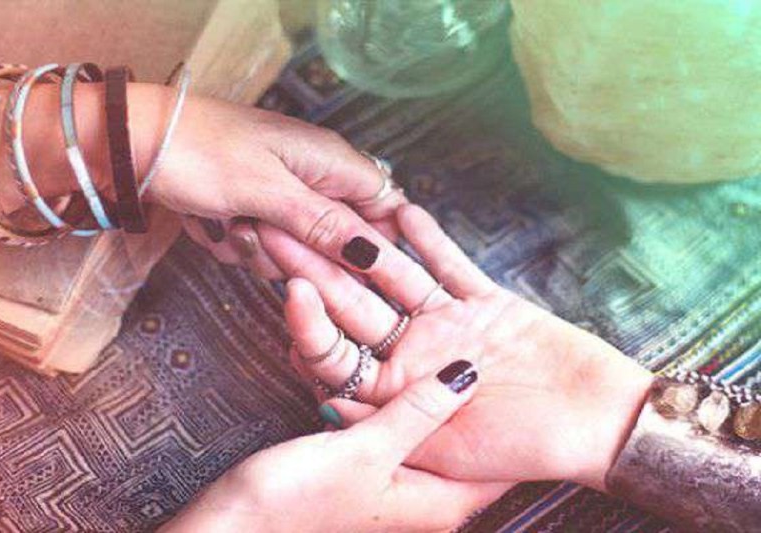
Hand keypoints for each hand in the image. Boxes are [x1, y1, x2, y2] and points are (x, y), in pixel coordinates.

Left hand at [141, 87, 404, 277]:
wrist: (132, 145)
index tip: (352, 267)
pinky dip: (236, 244)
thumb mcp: (268, 192)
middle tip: (260, 232)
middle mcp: (313, 178)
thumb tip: (376, 252)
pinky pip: (262, 247)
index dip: (377, 242)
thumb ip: (325, 224)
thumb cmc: (199, 153)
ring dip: (261, 250)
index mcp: (330, 161)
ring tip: (230, 223)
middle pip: (338, 238)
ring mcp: (281, 196)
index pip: (386, 206)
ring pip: (297, 250)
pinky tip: (212, 224)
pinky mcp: (253, 210)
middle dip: (299, 251)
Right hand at [160, 364, 508, 532]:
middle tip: (489, 342)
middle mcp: (422, 493)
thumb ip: (417, 413)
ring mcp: (393, 478)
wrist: (231, 525)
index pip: (497, 466)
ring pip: (423, 420)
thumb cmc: (294, 501)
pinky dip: (396, 387)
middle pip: (460, 435)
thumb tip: (469, 375)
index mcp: (436, 503)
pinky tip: (396, 355)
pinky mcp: (364, 462)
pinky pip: (394, 416)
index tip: (533, 377)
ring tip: (449, 337)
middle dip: (467, 390)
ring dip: (427, 381)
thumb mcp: (363, 452)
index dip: (514, 422)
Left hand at [257, 204, 652, 490]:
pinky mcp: (485, 303)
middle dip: (312, 266)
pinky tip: (401, 209)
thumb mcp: (442, 452)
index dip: (306, 321)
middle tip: (276, 228)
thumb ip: (388, 420)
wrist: (595, 423)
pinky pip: (451, 264)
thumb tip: (324, 399)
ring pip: (394, 276)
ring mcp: (448, 325)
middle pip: (352, 305)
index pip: (335, 353)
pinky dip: (429, 238)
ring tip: (326, 206)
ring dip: (360, 241)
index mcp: (395, 392)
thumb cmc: (522, 448)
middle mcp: (414, 354)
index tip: (283, 288)